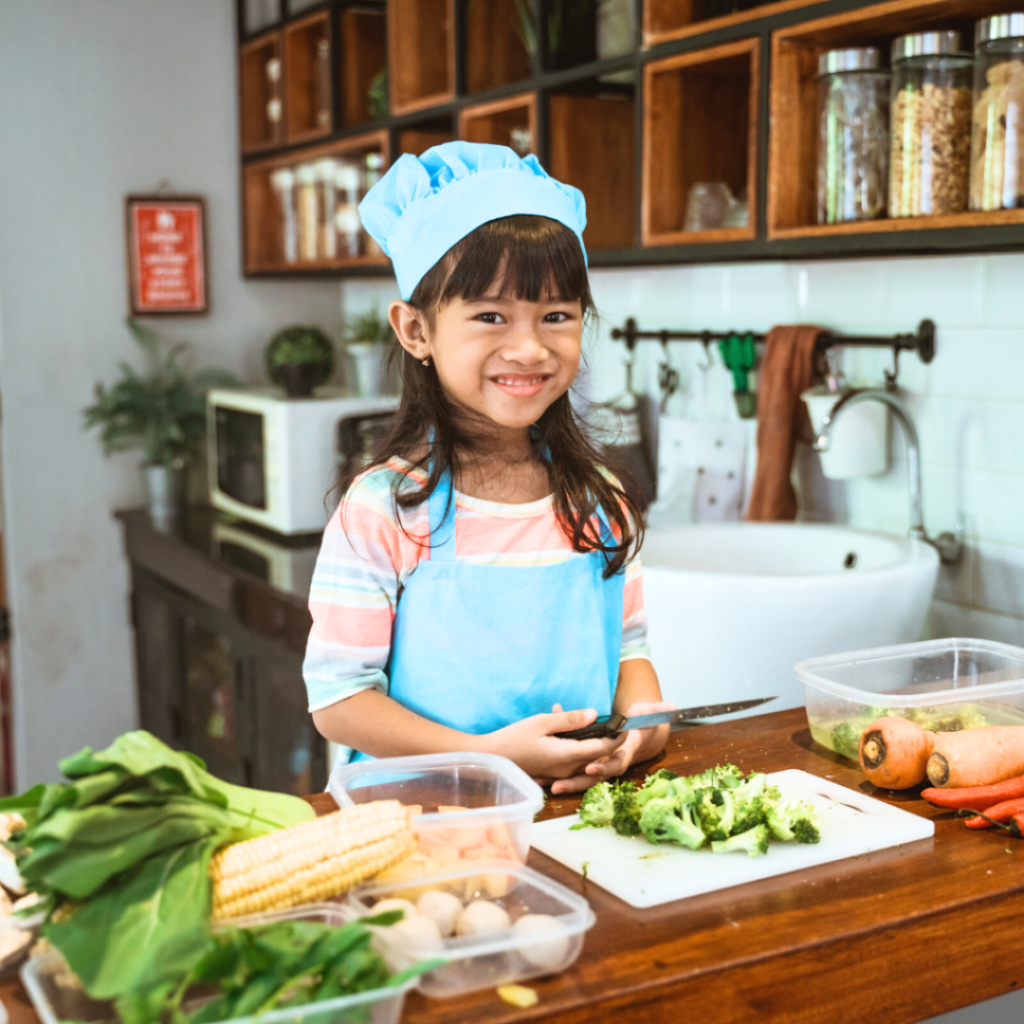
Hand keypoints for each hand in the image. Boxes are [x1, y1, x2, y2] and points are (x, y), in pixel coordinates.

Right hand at [483, 707, 625, 784]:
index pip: (603, 748)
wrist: (492, 758)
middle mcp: (568, 770)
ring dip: (593, 743)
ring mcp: (561, 775)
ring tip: (592, 724)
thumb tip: (595, 714)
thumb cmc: (514, 738)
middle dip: (609, 739)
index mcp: (567, 756)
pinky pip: (575, 762)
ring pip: (588, 759)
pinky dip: (579, 748)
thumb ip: (570, 719)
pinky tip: (570, 732)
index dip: (618, 736)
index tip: (628, 723)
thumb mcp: (541, 722)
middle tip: (616, 721)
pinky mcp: (555, 774)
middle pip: (598, 755)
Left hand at [549, 700, 676, 794]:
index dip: (604, 767)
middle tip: (559, 785)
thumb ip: (658, 711)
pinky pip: (578, 768)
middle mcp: (613, 761)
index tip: (590, 768)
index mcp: (626, 751)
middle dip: (578, 782)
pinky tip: (545, 775)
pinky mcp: (593, 760)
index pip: (615, 763)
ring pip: (584, 777)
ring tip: (548, 787)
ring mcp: (602, 763)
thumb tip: (672, 707)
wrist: (643, 734)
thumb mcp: (650, 714)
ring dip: (568, 782)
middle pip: (595, 776)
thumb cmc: (644, 722)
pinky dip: (563, 772)